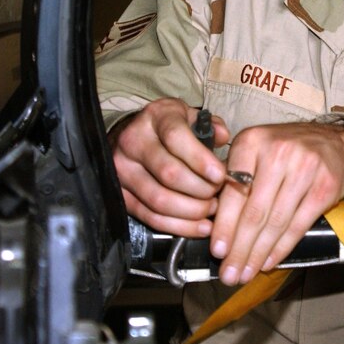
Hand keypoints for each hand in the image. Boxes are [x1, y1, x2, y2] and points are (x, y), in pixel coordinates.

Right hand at [109, 98, 230, 236]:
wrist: (131, 137)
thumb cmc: (168, 128)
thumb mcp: (189, 117)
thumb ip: (210, 126)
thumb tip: (222, 137)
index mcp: (155, 117)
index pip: (175, 137)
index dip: (200, 159)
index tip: (220, 175)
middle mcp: (133, 142)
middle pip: (169, 173)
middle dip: (200, 189)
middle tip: (218, 193)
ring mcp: (123, 170)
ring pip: (159, 199)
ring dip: (191, 210)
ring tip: (210, 209)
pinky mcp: (121, 195)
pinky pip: (150, 217)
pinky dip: (178, 226)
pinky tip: (199, 226)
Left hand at [209, 121, 343, 285]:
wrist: (335, 142)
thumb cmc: (286, 150)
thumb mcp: (256, 151)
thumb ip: (235, 178)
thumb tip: (214, 223)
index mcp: (253, 142)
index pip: (234, 192)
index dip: (224, 226)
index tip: (217, 251)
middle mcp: (278, 153)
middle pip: (254, 212)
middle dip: (239, 249)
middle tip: (229, 274)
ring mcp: (304, 169)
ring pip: (276, 222)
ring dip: (258, 253)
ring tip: (246, 273)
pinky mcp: (325, 187)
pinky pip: (298, 225)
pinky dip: (281, 248)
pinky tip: (269, 261)